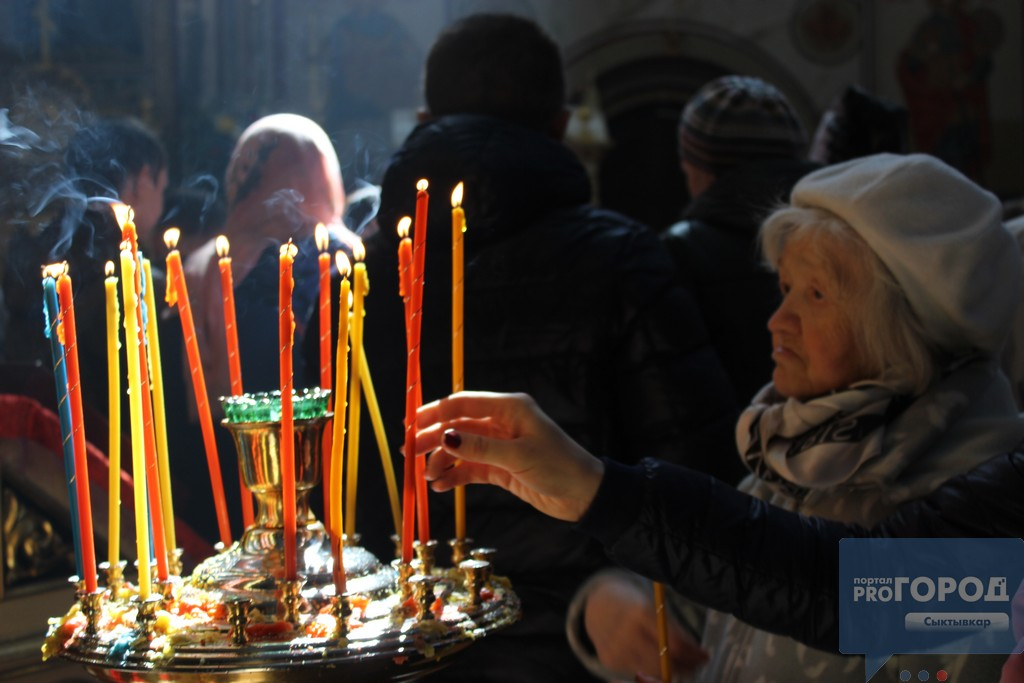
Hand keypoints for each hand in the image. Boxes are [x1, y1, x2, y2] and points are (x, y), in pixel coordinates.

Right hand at [416, 391, 604, 521]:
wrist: (584, 496)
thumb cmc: (559, 467)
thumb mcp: (518, 456)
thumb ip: (480, 447)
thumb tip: (445, 436)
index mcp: (509, 408)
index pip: (463, 403)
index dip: (435, 412)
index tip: (411, 425)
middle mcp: (502, 423)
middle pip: (457, 426)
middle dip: (432, 439)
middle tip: (409, 454)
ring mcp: (500, 445)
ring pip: (461, 449)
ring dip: (442, 461)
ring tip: (428, 478)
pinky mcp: (501, 467)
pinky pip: (470, 468)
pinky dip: (454, 476)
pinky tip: (441, 487)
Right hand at [585, 574, 707, 680]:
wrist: (597, 606)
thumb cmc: (634, 606)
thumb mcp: (654, 608)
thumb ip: (674, 630)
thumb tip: (700, 655)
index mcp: (639, 612)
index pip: (673, 643)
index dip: (692, 653)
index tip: (704, 656)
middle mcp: (625, 631)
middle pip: (663, 662)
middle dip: (684, 667)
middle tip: (696, 665)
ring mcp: (614, 648)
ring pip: (651, 670)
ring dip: (668, 671)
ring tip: (678, 664)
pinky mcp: (607, 660)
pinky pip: (637, 671)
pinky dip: (649, 669)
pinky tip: (652, 661)